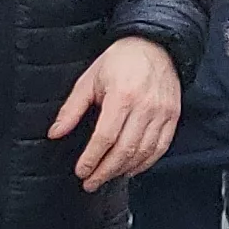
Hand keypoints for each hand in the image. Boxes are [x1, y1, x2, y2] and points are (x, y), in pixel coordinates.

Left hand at [51, 35, 182, 188]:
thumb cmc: (120, 61)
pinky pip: (161, 147)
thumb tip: (55, 133)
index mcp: (122, 96)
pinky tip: (131, 169)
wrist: (156, 45)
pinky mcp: (173, 116)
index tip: (81, 171)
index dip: (92, 159)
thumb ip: (72, 108)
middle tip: (90, 183)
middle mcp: (145, 107)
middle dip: (105, 171)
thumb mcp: (89, 79)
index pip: (105, 137)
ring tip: (107, 177)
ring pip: (144, 152)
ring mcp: (162, 113)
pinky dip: (146, 163)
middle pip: (125, 149)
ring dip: (124, 169)